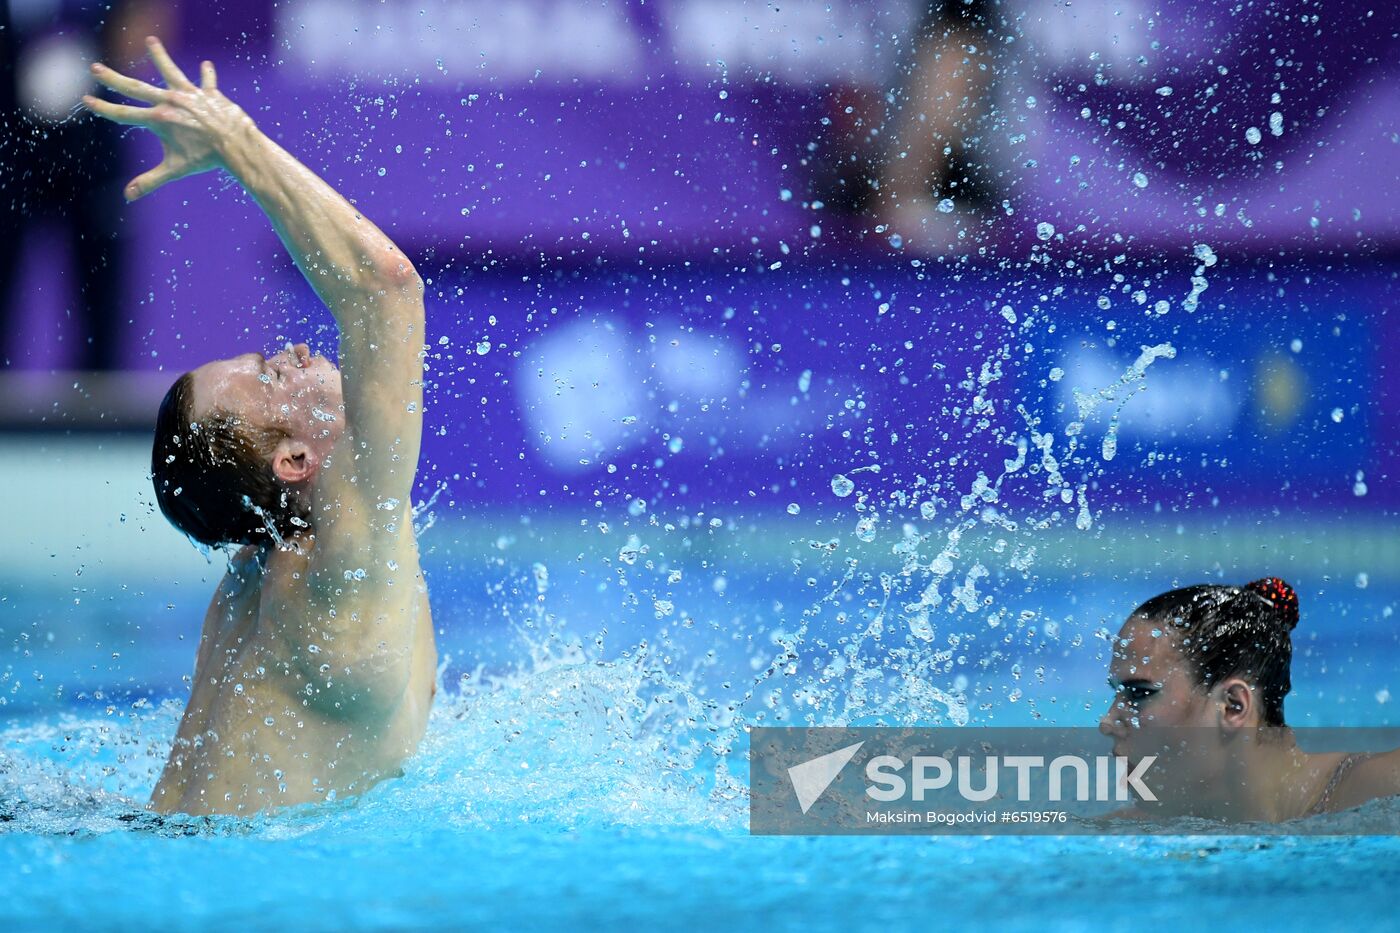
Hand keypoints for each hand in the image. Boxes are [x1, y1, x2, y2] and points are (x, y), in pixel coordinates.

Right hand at [83, 37, 253, 200]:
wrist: (235, 144)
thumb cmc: (205, 158)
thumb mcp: (175, 169)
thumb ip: (150, 181)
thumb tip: (127, 197)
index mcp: (158, 119)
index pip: (123, 114)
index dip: (103, 109)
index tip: (86, 100)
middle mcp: (170, 102)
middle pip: (135, 88)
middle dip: (113, 79)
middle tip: (95, 67)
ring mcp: (189, 95)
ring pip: (169, 71)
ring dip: (159, 56)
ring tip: (151, 40)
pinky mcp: (208, 94)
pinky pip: (207, 82)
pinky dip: (207, 75)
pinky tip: (207, 65)